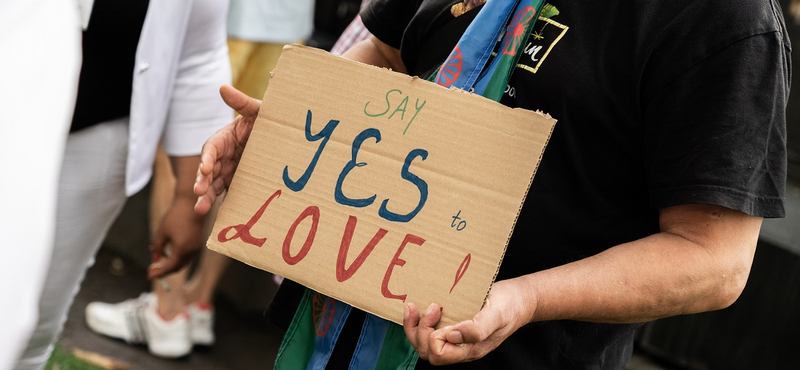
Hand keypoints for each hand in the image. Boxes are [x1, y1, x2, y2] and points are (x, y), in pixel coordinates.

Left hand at [148, 195, 204, 278]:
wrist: (192, 204)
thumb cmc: (175, 216)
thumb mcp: (162, 232)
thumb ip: (157, 247)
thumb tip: (155, 258)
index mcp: (182, 250)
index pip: (169, 267)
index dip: (159, 273)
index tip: (149, 276)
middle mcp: (192, 251)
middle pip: (177, 267)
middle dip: (164, 270)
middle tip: (152, 271)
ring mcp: (196, 247)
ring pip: (182, 262)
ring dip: (171, 264)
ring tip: (158, 262)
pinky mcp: (197, 243)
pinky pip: (186, 255)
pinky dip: (177, 258)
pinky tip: (168, 253)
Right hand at [194, 85, 261, 214]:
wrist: (284, 140)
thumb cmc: (269, 121)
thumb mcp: (258, 111)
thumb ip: (243, 102)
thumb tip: (223, 88)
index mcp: (225, 138)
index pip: (211, 148)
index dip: (206, 158)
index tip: (205, 169)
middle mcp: (223, 156)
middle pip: (208, 170)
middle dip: (201, 182)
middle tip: (199, 193)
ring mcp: (229, 171)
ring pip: (212, 184)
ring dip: (205, 196)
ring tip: (201, 209)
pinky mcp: (237, 183)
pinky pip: (226, 193)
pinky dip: (220, 203)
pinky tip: (218, 215)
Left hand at [403, 279, 531, 364]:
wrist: (519, 299)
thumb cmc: (509, 306)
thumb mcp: (496, 315)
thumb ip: (477, 328)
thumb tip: (452, 335)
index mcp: (470, 349)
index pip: (439, 354)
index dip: (433, 336)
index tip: (440, 311)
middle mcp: (460, 347)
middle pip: (427, 351)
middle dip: (421, 330)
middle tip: (432, 306)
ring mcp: (455, 338)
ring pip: (424, 343)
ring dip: (415, 326)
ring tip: (414, 306)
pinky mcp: (453, 325)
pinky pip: (429, 331)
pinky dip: (419, 320)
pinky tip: (420, 305)